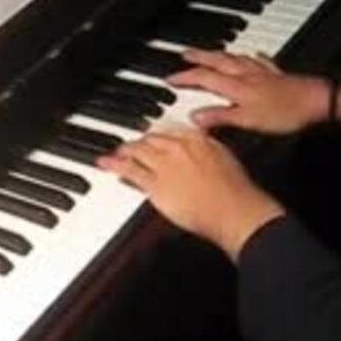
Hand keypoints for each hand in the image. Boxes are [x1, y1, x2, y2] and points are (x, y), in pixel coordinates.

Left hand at [97, 128, 284, 260]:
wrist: (233, 210)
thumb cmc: (235, 192)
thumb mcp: (225, 160)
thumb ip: (209, 150)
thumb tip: (202, 149)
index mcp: (199, 139)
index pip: (171, 130)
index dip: (158, 135)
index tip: (152, 137)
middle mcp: (179, 147)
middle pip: (151, 138)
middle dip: (140, 142)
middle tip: (131, 146)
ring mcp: (165, 164)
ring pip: (137, 150)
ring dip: (124, 151)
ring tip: (117, 153)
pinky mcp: (155, 182)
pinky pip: (129, 170)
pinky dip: (114, 164)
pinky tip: (105, 163)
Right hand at [169, 49, 328, 134]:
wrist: (318, 102)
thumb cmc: (285, 112)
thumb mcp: (247, 120)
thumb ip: (220, 117)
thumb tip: (194, 117)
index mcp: (236, 86)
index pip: (203, 78)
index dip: (185, 78)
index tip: (169, 79)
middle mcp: (246, 75)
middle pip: (217, 61)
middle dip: (199, 57)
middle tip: (184, 52)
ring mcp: (262, 73)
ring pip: (235, 58)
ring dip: (220, 53)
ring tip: (210, 51)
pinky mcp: (277, 75)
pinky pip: (260, 61)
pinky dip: (252, 57)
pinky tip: (252, 54)